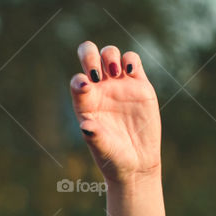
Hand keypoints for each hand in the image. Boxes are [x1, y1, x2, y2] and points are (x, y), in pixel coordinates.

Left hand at [70, 41, 161, 182]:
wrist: (137, 162)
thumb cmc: (113, 157)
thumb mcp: (103, 149)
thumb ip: (94, 137)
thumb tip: (86, 126)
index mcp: (85, 103)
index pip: (76, 82)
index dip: (78, 80)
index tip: (86, 87)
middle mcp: (100, 90)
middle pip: (89, 57)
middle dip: (89, 55)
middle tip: (97, 71)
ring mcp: (119, 85)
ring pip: (110, 54)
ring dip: (110, 56)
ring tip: (116, 72)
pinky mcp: (139, 84)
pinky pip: (132, 60)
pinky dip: (130, 59)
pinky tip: (130, 71)